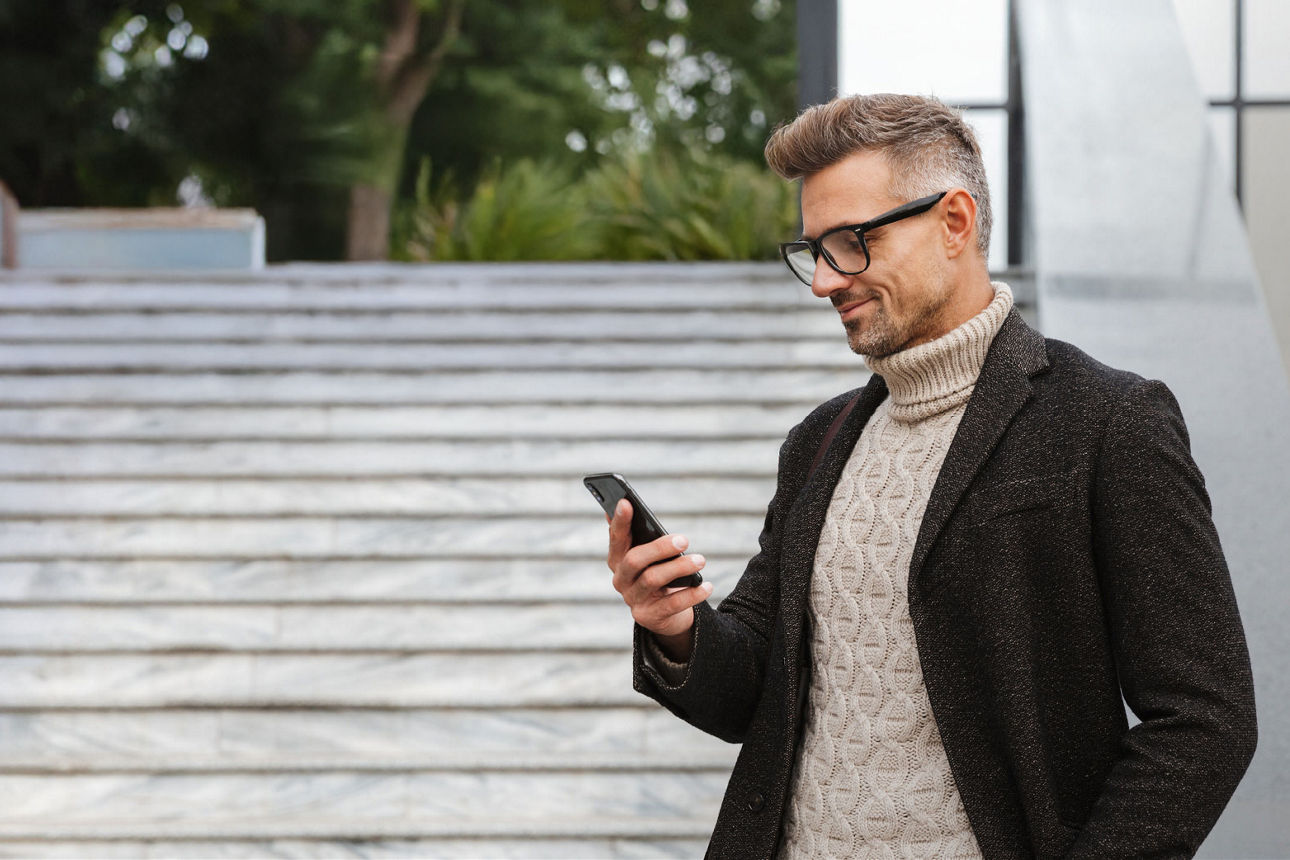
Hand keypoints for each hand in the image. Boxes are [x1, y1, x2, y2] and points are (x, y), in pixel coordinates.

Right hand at [606, 498, 712, 660]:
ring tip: (701, 560)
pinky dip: (691, 594)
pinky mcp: (648, 617)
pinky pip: (671, 604)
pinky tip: (707, 585)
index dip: (620, 521)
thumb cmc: (660, 573)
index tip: (627, 502)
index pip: (616, 539)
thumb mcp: (652, 555)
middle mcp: (621, 580)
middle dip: (660, 547)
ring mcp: (633, 600)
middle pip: (634, 560)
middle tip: (685, 539)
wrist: (668, 614)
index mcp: (618, 560)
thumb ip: (641, 535)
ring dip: (679, 567)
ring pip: (652, 580)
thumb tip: (625, 503)